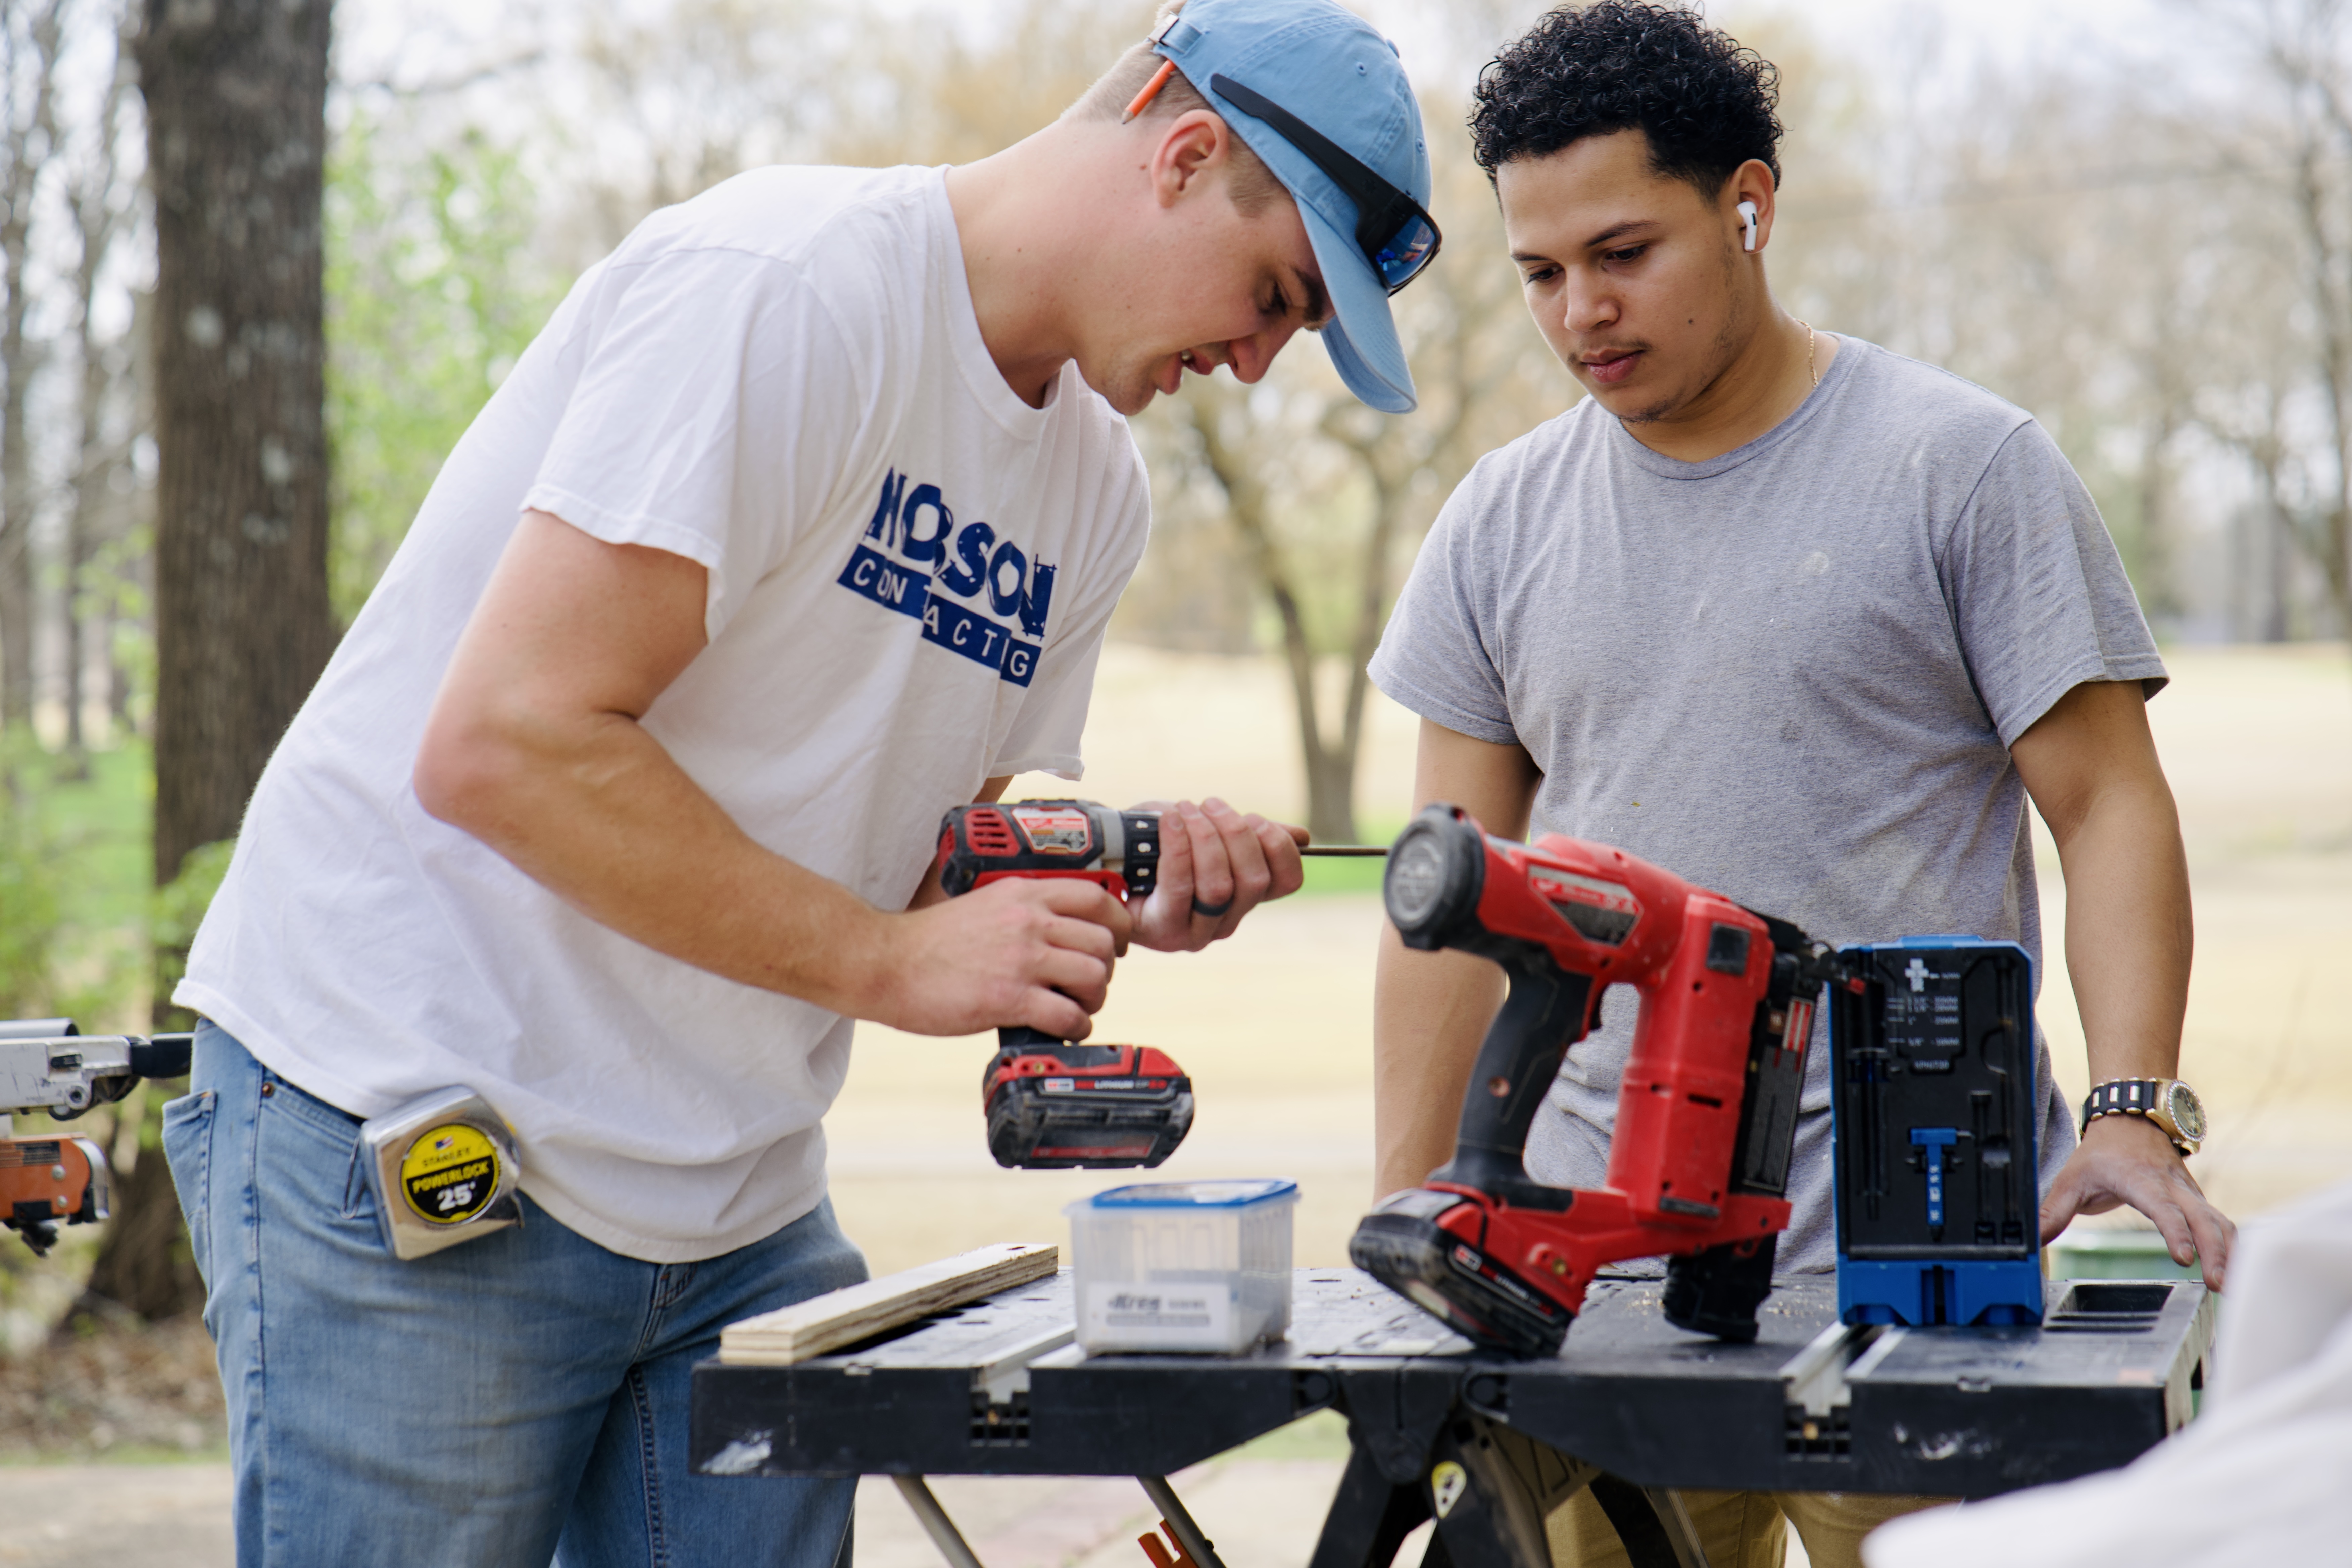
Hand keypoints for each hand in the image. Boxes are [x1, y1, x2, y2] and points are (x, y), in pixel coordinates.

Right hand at [868, 878, 1129, 1038]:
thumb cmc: (929, 941)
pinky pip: (1069, 1015)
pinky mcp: (1009, 998)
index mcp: (1023, 894)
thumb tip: (1058, 932)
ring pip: (1094, 977)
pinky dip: (1075, 1026)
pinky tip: (1063, 1028)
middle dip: (1106, 968)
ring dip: (1093, 998)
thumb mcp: (984, 905)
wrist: (885, 962)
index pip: (1097, 898)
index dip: (1117, 924)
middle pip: (1103, 941)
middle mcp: (1029, 921)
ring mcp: (1021, 959)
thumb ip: (1023, 912)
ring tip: (1076, 1007)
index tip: (1115, 942)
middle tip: (1089, 984)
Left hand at [1128, 798, 1306, 952]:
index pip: (1287, 881)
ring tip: (1184, 810)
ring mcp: (1196, 931)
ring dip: (1205, 838)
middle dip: (1236, 833)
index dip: (1279, 846)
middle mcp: (1226, 921)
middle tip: (1210, 805)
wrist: (1105, 861)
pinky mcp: (1163, 930)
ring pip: (1220, 886)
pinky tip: (1170, 821)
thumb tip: (1302, 836)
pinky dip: (1179, 848)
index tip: (1254, 818)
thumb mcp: (1208, 831)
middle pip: (1253, 879)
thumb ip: (1251, 835)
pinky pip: (1182, 887)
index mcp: (1245, 897)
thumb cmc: (1160, 845)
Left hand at [2040, 1113, 2233, 1290]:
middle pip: (2202, 1219)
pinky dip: (2234, 1247)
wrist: (2131, 1119)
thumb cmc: (2101, 1153)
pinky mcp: (2199, 1202)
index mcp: (2139, 1180)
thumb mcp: (2071, 1178)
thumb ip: (2053, 1212)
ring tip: (2231, 1287)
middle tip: (2218, 1284)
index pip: (2162, 1207)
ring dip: (2230, 1253)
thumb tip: (2030, 1240)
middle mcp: (2172, 1187)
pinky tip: (2238, 1273)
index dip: (2175, 1231)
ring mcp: (2190, 1194)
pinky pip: (2222, 1224)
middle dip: (2214, 1251)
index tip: (2184, 1256)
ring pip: (2219, 1221)